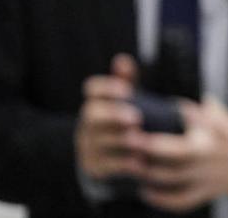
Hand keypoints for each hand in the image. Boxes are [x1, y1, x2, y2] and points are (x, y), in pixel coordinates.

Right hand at [76, 54, 141, 179]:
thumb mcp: (125, 102)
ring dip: (121, 140)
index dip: (107, 88)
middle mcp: (87, 125)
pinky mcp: (94, 168)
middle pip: (92, 116)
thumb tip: (122, 59)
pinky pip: (106, 166)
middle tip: (137, 118)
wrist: (111, 159)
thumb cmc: (122, 122)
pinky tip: (141, 161)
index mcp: (95, 103)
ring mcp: (88, 147)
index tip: (127, 90)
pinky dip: (124, 164)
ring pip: (99, 141)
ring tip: (141, 140)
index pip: (92, 89)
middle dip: (113, 115)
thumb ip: (126, 81)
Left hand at [135, 97, 227, 211]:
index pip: (178, 133)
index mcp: (209, 134)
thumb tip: (164, 104)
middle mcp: (207, 156)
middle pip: (171, 158)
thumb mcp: (216, 115)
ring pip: (171, 180)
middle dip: (146, 152)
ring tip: (129, 165)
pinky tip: (145, 191)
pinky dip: (161, 199)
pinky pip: (180, 201)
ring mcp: (206, 177)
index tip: (132, 130)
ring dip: (148, 174)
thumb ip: (191, 110)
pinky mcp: (205, 193)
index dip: (152, 136)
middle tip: (125, 145)